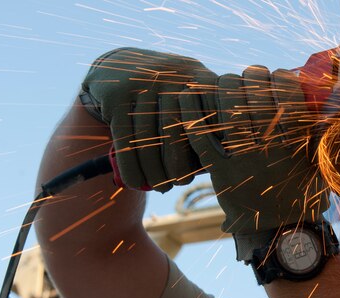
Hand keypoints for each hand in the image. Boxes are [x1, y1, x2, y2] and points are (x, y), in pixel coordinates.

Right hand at [81, 47, 207, 191]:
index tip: (213, 167)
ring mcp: (141, 81)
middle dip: (180, 162)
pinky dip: (130, 166)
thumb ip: (209, 121)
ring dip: (154, 170)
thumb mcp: (189, 95)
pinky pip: (125, 138)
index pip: (210, 114)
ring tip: (162, 187)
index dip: (210, 143)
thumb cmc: (165, 96)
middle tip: (182, 183)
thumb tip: (224, 163)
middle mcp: (171, 74)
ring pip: (149, 137)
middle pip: (178, 129)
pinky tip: (136, 182)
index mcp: (197, 75)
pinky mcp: (115, 93)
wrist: (117, 68)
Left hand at [179, 65, 326, 258]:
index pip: (286, 88)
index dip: (281, 77)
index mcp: (298, 140)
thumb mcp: (323, 163)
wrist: (286, 235)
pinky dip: (190, 111)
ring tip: (227, 84)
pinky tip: (190, 96)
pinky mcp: (219, 170)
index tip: (279, 78)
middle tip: (252, 77)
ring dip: (225, 85)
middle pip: (253, 88)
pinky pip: (198, 133)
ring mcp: (242, 157)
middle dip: (252, 75)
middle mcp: (270, 144)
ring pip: (226, 102)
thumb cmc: (307, 196)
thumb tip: (333, 101)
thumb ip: (323, 133)